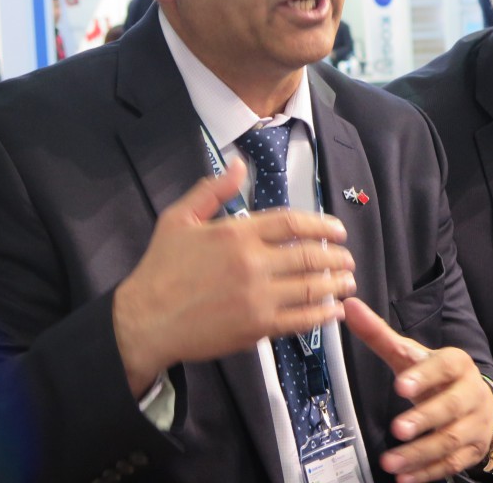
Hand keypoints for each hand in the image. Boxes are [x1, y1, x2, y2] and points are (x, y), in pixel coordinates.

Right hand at [113, 158, 356, 395]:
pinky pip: (301, 320)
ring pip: (311, 287)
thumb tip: (240, 165)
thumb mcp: (179, 218)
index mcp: (237, 232)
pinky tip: (333, 311)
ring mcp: (258, 297)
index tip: (338, 230)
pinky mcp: (257, 327)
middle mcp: (253, 262)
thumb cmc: (161, 268)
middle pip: (310, 254)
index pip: (292, 222)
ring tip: (348, 283)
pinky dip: (323, 314)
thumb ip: (213, 190)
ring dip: (336, 284)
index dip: (321, 225)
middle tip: (348, 259)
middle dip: (336, 256)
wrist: (145, 321)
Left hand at [343, 297, 492, 482]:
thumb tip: (349, 307)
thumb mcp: (411, 355)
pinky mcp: (473, 450)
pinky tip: (405, 478)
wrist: (479, 403)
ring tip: (391, 462)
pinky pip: (451, 464)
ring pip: (450, 440)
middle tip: (397, 428)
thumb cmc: (436, 376)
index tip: (400, 386)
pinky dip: (427, 472)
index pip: (444, 367)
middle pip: (451, 407)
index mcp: (456, 364)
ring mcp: (475, 424)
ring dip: (419, 453)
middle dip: (424, 418)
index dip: (424, 376)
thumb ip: (379, 334)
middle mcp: (470, 392)